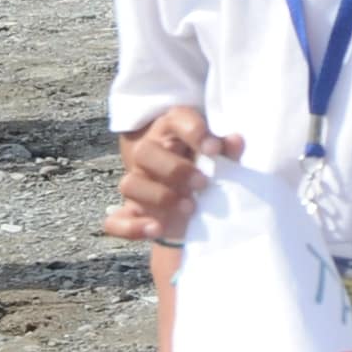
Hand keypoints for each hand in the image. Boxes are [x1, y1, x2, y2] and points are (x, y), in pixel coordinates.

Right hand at [104, 108, 233, 245]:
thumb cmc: (209, 173)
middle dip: (175, 169)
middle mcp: (149, 155)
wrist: (195, 211)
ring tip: (190, 207)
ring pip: (130, 184)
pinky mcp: (132, 214)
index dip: (193, 132)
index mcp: (172, 133)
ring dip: (159, 196)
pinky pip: (116, 221)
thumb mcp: (221, 161)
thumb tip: (235, 141)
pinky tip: (156, 229)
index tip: (214, 149)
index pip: (175, 121)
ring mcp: (138, 185)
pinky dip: (132, 227)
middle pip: (144, 152)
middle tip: (203, 183)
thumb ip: (228, 152)